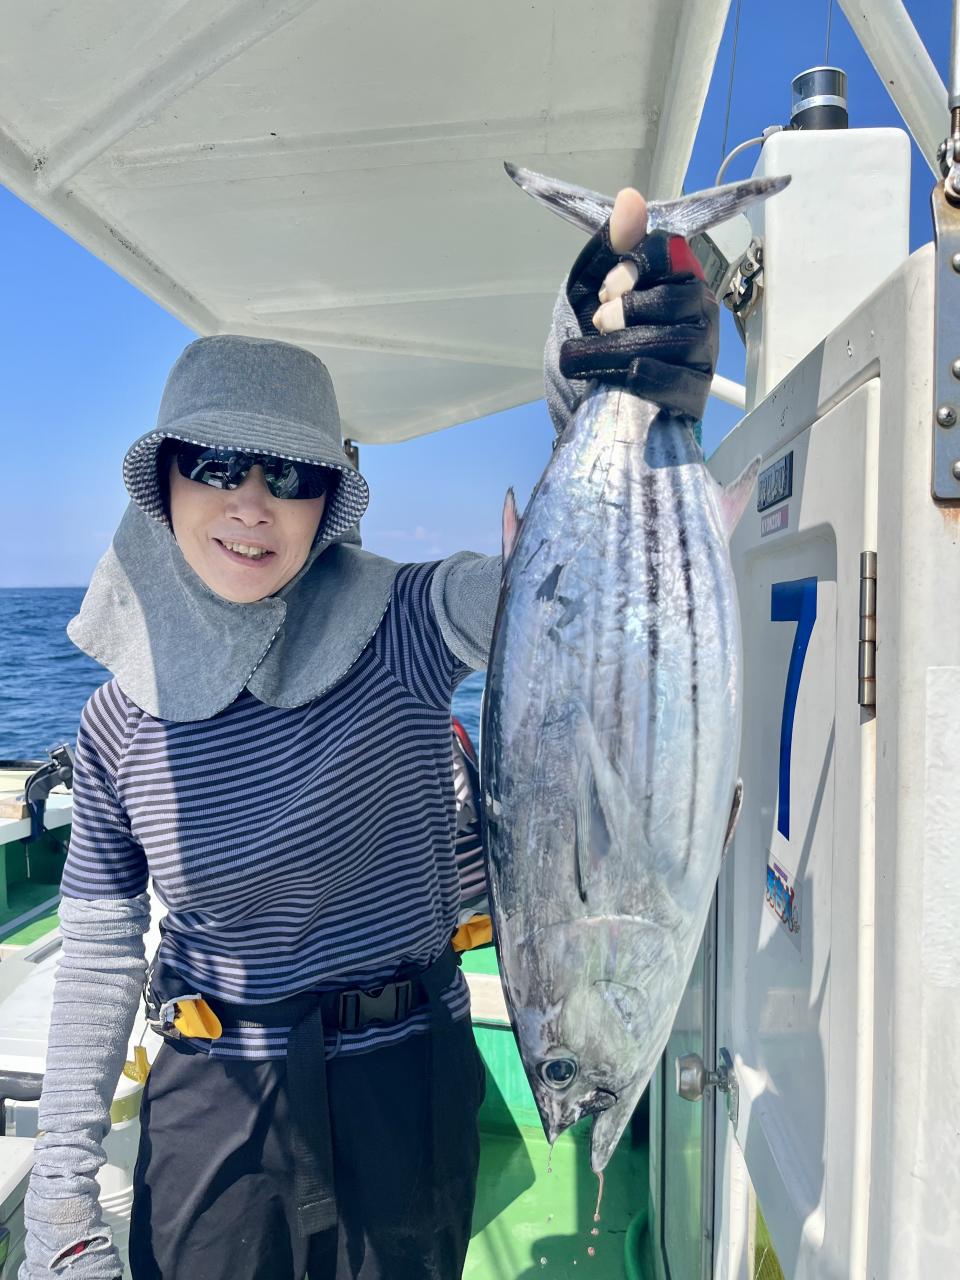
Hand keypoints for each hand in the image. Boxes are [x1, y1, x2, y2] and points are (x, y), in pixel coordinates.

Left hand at [559, 187, 718, 419]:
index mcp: (679, 277)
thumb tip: (630, 198)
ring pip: (672, 340)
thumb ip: (612, 246)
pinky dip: (639, 377)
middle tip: (599, 321)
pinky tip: (615, 378)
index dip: (637, 265)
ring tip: (585, 355)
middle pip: (675, 299)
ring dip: (619, 346)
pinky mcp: (695, 393)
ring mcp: (702, 354)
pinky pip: (675, 381)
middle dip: (627, 310)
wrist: (593, 396)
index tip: (608, 286)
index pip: (672, 252)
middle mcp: (700, 310)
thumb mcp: (592, 286)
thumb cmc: (600, 336)